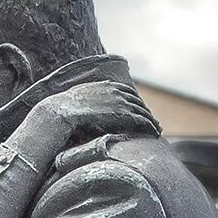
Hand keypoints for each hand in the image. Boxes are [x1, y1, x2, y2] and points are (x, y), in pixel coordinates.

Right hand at [34, 81, 154, 139]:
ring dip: (151, 119)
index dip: (133, 101)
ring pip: (142, 110)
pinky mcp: (124, 114)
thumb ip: (83, 98)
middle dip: (144, 110)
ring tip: (156, 129)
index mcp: (105, 85)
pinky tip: (154, 133)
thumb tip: (77, 105)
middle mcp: (115, 91)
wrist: (61, 112)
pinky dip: (150, 126)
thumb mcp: (75, 97)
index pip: (126, 91)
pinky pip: (143, 120)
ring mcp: (120, 102)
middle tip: (151, 120)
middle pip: (136, 100)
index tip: (137, 109)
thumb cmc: (62, 109)